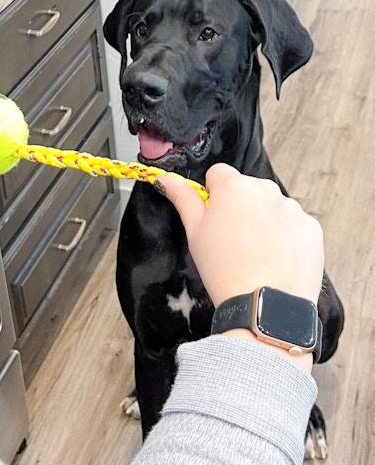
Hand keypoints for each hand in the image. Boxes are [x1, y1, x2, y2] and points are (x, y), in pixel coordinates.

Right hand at [157, 164, 324, 369]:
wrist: (264, 305)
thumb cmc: (224, 269)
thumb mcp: (194, 233)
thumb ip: (183, 199)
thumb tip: (166, 179)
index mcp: (234, 186)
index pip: (219, 174)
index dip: (213, 195)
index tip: (213, 218)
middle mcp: (266, 190)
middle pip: (247, 189)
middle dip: (239, 207)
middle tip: (231, 240)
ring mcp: (292, 209)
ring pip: (271, 207)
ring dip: (263, 221)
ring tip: (255, 253)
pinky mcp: (312, 228)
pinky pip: (293, 225)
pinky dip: (285, 237)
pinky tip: (274, 258)